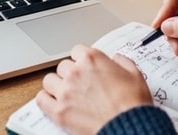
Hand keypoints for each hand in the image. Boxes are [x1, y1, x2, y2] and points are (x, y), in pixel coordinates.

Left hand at [36, 44, 151, 134]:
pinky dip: (45, 100)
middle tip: (79, 83)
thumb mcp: (135, 75)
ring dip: (56, 85)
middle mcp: (76, 72)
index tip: (85, 66)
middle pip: (63, 65)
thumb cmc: (132, 104)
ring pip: (49, 80)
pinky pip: (41, 99)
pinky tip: (52, 102)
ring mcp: (65, 92)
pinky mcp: (59, 111)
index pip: (77, 51)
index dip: (82, 60)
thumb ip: (123, 62)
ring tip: (65, 93)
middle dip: (71, 73)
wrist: (128, 127)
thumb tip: (117, 59)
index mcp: (93, 59)